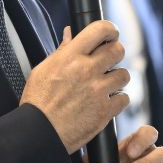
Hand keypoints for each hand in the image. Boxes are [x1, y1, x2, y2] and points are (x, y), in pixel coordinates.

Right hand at [21, 21, 129, 153]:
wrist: (38, 132)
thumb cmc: (38, 102)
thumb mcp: (43, 70)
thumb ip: (62, 50)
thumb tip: (71, 33)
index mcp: (70, 57)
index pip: (99, 29)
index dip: (110, 29)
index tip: (111, 35)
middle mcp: (86, 70)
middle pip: (117, 50)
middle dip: (115, 54)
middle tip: (109, 61)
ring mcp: (97, 91)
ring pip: (124, 74)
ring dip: (117, 79)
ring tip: (106, 85)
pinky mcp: (104, 111)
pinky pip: (124, 98)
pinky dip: (118, 101)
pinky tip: (107, 102)